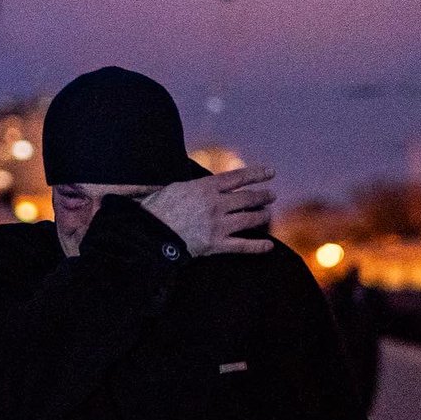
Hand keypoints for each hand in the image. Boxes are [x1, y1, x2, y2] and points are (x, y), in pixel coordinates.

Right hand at [141, 166, 275, 256]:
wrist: (149, 234)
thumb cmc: (157, 209)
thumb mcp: (175, 187)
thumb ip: (195, 185)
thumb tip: (204, 183)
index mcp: (205, 187)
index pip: (237, 177)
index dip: (257, 174)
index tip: (270, 173)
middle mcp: (216, 204)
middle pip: (247, 198)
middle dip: (262, 196)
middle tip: (271, 196)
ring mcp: (218, 225)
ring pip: (249, 219)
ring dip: (262, 216)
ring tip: (267, 214)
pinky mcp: (215, 244)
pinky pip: (242, 246)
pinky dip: (257, 246)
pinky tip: (268, 246)